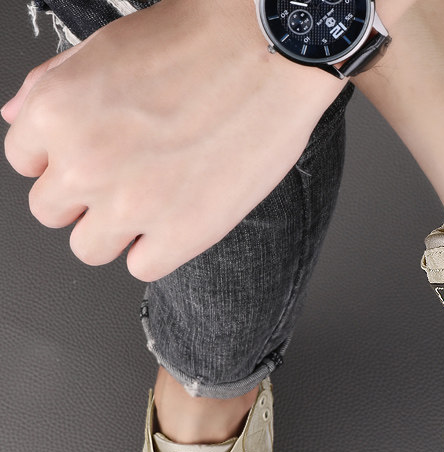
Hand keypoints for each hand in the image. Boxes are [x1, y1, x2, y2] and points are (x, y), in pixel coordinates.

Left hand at [2, 0, 343, 280]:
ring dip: (114, 231)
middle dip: (83, 199)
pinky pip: (142, 267)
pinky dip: (156, 249)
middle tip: (123, 182)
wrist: (268, 53)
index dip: (60, 162)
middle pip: (52, 213)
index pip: (25, 165)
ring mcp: (131, 204)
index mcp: (56, 111)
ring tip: (151, 205)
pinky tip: (178, 219)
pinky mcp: (181, 233)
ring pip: (90, 248)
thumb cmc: (199, 41)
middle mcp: (84, 162)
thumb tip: (19, 121)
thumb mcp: (104, 47)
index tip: (87, 161)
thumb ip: (52, 88)